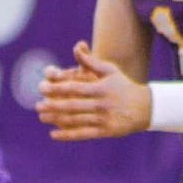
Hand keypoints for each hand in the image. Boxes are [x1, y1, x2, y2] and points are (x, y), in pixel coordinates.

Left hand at [35, 41, 150, 140]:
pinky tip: (53, 134)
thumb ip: (91, 62)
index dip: (57, 88)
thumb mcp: (110, 71)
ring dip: (56, 120)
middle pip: (72, 106)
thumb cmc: (123, 86)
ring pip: (76, 121)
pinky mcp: (105, 131)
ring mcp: (104, 119)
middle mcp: (102, 104)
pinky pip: (83, 134)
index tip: (42, 88)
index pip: (75, 88)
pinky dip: (67, 135)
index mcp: (101, 88)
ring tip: (42, 117)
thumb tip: (76, 47)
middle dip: (53, 106)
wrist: (145, 108)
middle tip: (37, 105)